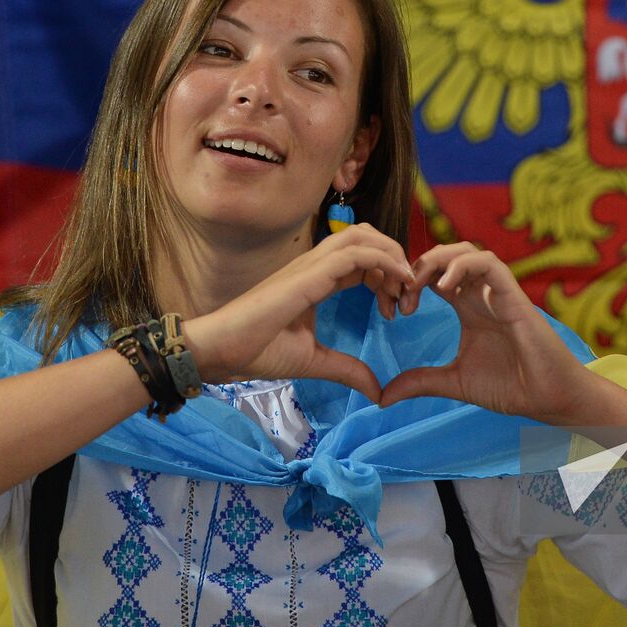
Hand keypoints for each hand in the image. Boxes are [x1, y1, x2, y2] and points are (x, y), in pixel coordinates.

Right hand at [185, 224, 414, 402]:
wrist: (220, 351)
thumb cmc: (257, 351)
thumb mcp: (314, 361)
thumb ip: (347, 370)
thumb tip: (377, 391)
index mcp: (316, 279)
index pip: (361, 258)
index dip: (386, 274)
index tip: (397, 308)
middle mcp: (314, 265)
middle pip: (366, 236)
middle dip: (394, 258)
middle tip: (406, 295)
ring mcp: (310, 265)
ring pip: (362, 236)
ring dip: (391, 255)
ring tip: (404, 288)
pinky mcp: (307, 274)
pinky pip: (354, 253)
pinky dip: (382, 260)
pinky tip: (397, 283)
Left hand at [378, 243, 591, 421]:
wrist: (547, 397)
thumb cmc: (509, 386)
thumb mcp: (454, 382)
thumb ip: (421, 382)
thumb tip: (382, 397)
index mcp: (466, 307)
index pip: (433, 276)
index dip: (408, 282)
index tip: (392, 308)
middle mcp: (479, 293)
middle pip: (444, 256)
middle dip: (416, 266)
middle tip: (400, 294)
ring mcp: (496, 291)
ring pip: (465, 251)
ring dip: (436, 260)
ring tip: (418, 284)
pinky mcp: (512, 294)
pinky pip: (488, 263)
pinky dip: (463, 265)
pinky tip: (444, 287)